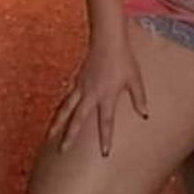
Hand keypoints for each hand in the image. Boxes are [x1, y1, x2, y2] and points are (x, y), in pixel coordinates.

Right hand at [47, 33, 148, 157]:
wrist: (108, 40)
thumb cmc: (124, 60)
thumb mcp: (135, 79)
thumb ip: (139, 98)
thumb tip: (145, 115)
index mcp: (107, 96)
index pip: (106, 122)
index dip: (105, 138)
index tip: (104, 153)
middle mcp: (91, 94)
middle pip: (77, 119)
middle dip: (69, 136)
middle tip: (62, 151)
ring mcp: (81, 87)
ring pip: (65, 108)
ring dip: (56, 123)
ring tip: (48, 137)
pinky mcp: (77, 80)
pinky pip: (66, 97)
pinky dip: (60, 107)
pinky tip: (55, 115)